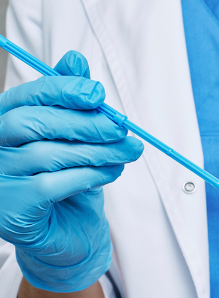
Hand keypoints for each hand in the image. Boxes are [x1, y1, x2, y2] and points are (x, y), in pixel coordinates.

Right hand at [0, 51, 142, 292]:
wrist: (67, 238)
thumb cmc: (67, 182)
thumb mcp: (73, 139)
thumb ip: (72, 102)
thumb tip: (76, 60)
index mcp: (2, 124)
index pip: (24, 98)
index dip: (60, 90)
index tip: (97, 92)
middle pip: (31, 123)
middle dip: (82, 122)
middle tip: (121, 125)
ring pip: (45, 154)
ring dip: (95, 150)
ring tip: (127, 150)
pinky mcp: (10, 210)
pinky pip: (51, 185)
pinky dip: (88, 175)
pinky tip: (112, 172)